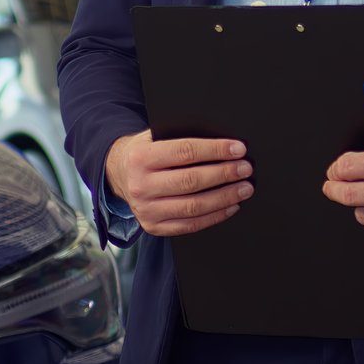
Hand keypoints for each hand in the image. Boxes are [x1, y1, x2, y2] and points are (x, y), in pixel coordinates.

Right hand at [104, 129, 252, 236]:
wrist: (118, 174)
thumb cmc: (144, 153)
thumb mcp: (152, 137)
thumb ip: (179, 138)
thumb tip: (221, 143)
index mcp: (140, 158)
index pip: (185, 152)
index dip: (215, 150)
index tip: (238, 149)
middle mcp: (140, 185)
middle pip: (191, 181)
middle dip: (224, 174)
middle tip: (245, 169)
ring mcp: (146, 209)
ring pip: (194, 206)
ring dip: (225, 197)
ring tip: (244, 188)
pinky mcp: (154, 226)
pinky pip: (191, 225)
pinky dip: (215, 216)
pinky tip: (231, 205)